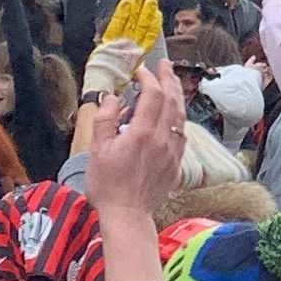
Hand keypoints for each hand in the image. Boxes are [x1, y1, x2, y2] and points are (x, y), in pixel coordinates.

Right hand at [87, 58, 191, 223]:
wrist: (128, 216)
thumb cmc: (108, 185)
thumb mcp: (97, 151)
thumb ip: (104, 120)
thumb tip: (111, 97)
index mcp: (143, 133)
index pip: (153, 95)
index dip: (149, 78)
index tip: (140, 71)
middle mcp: (162, 139)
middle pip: (172, 100)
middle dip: (169, 78)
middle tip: (164, 64)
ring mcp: (172, 152)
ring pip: (181, 116)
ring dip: (177, 95)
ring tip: (172, 82)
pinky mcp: (176, 164)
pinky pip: (182, 133)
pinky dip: (179, 116)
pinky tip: (175, 114)